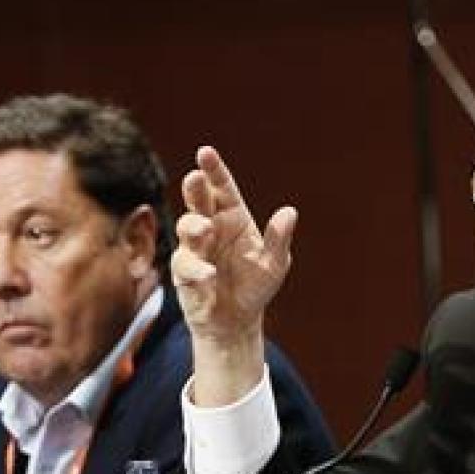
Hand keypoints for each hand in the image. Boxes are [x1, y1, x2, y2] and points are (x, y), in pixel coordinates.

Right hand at [171, 145, 297, 404]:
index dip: (214, 169)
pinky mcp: (184, 272)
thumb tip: (290, 212)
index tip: (205, 152)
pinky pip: (187, 265)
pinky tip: (210, 274)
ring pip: (187, 227)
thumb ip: (279, 239)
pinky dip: (198, 269)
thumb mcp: (274, 264)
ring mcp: (195, 248)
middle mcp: (211, 226)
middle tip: (195, 177)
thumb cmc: (255, 286)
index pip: (222, 187)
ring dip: (195, 227)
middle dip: (195, 188)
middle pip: (199, 200)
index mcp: (233, 217)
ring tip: (205, 230)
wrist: (236, 321)